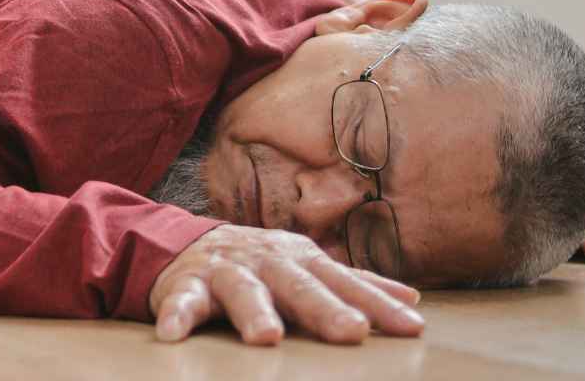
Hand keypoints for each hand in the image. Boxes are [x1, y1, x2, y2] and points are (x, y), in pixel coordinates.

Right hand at [149, 225, 424, 344]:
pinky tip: (173, 335)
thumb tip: (411, 300)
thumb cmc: (260, 265)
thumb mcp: (307, 268)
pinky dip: (176, 315)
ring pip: (243, 291)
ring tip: (267, 339)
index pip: (346, 282)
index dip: (378, 304)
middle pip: (300, 285)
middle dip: (326, 307)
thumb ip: (354, 284)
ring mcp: (226, 271)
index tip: (411, 328)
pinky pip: (182, 301)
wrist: (187, 246)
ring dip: (254, 313)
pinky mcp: (186, 285)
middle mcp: (267, 262)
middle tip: (353, 330)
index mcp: (301, 260)